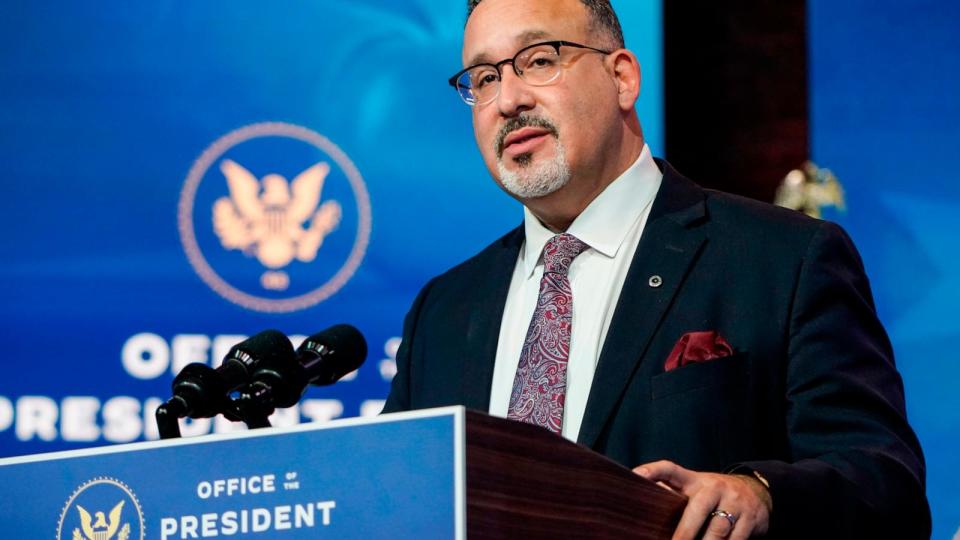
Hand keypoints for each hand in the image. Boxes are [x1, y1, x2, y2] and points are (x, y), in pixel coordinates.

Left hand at [634, 460, 770, 538]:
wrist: (757, 492)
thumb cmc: (714, 495)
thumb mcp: (696, 489)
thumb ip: (675, 494)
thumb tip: (646, 508)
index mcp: (695, 480)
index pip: (670, 469)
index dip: (653, 470)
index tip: (636, 476)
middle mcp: (715, 487)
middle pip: (698, 508)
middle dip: (685, 532)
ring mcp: (735, 502)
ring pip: (718, 529)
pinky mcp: (750, 519)